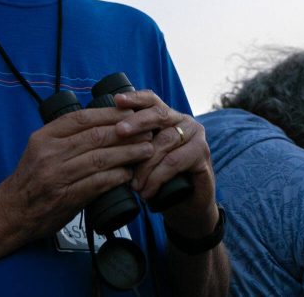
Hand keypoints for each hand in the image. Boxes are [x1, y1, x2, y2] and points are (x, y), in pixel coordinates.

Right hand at [0, 106, 153, 239]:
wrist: (11, 213)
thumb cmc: (30, 181)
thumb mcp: (39, 149)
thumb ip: (64, 137)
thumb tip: (100, 124)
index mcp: (44, 137)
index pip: (81, 118)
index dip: (109, 114)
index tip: (130, 113)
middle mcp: (50, 153)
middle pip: (96, 136)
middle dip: (126, 132)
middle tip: (146, 130)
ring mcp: (57, 175)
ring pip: (100, 158)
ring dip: (128, 153)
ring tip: (146, 150)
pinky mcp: (66, 197)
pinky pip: (98, 183)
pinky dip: (116, 177)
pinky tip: (129, 173)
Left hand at [112, 91, 219, 237]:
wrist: (188, 206)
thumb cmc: (160, 179)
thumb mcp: (143, 159)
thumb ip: (131, 145)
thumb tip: (101, 137)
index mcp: (168, 117)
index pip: (152, 100)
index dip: (135, 99)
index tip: (117, 100)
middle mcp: (183, 121)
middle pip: (159, 115)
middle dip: (136, 122)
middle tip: (118, 131)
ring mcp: (195, 136)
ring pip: (164, 142)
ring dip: (145, 165)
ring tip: (133, 185)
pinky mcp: (202, 154)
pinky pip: (174, 162)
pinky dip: (157, 177)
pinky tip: (147, 191)